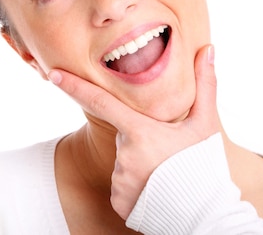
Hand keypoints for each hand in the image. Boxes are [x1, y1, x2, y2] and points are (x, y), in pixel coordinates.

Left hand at [47, 44, 220, 219]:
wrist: (206, 214)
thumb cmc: (205, 165)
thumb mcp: (206, 124)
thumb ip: (205, 84)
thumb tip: (209, 49)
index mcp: (140, 132)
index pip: (102, 102)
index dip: (75, 87)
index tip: (53, 74)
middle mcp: (124, 155)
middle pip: (125, 135)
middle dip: (141, 137)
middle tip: (169, 152)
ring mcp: (119, 180)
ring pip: (124, 160)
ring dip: (141, 162)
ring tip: (166, 174)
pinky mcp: (118, 201)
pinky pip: (123, 184)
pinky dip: (137, 184)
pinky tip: (157, 188)